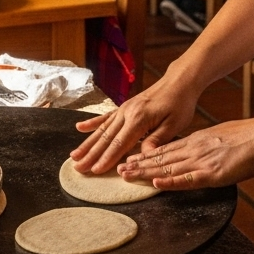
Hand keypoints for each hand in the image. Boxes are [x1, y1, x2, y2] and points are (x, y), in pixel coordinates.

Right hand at [69, 73, 199, 174]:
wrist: (178, 82)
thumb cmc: (179, 104)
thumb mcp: (174, 125)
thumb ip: (157, 140)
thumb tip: (143, 157)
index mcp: (139, 119)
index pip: (120, 143)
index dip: (107, 158)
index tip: (95, 170)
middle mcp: (127, 113)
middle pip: (106, 137)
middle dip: (91, 154)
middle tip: (77, 167)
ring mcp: (124, 109)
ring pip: (102, 129)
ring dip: (87, 143)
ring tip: (74, 155)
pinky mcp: (124, 107)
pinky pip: (105, 117)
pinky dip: (92, 123)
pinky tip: (79, 128)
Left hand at [117, 117, 253, 189]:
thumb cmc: (247, 136)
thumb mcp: (219, 135)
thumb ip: (204, 144)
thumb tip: (197, 148)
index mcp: (195, 140)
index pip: (165, 149)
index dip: (146, 156)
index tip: (130, 159)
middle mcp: (193, 149)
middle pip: (160, 158)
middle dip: (138, 164)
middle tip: (119, 169)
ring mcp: (201, 161)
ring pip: (167, 168)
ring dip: (145, 173)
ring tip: (127, 175)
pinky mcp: (212, 173)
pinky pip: (187, 179)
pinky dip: (170, 181)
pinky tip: (156, 182)